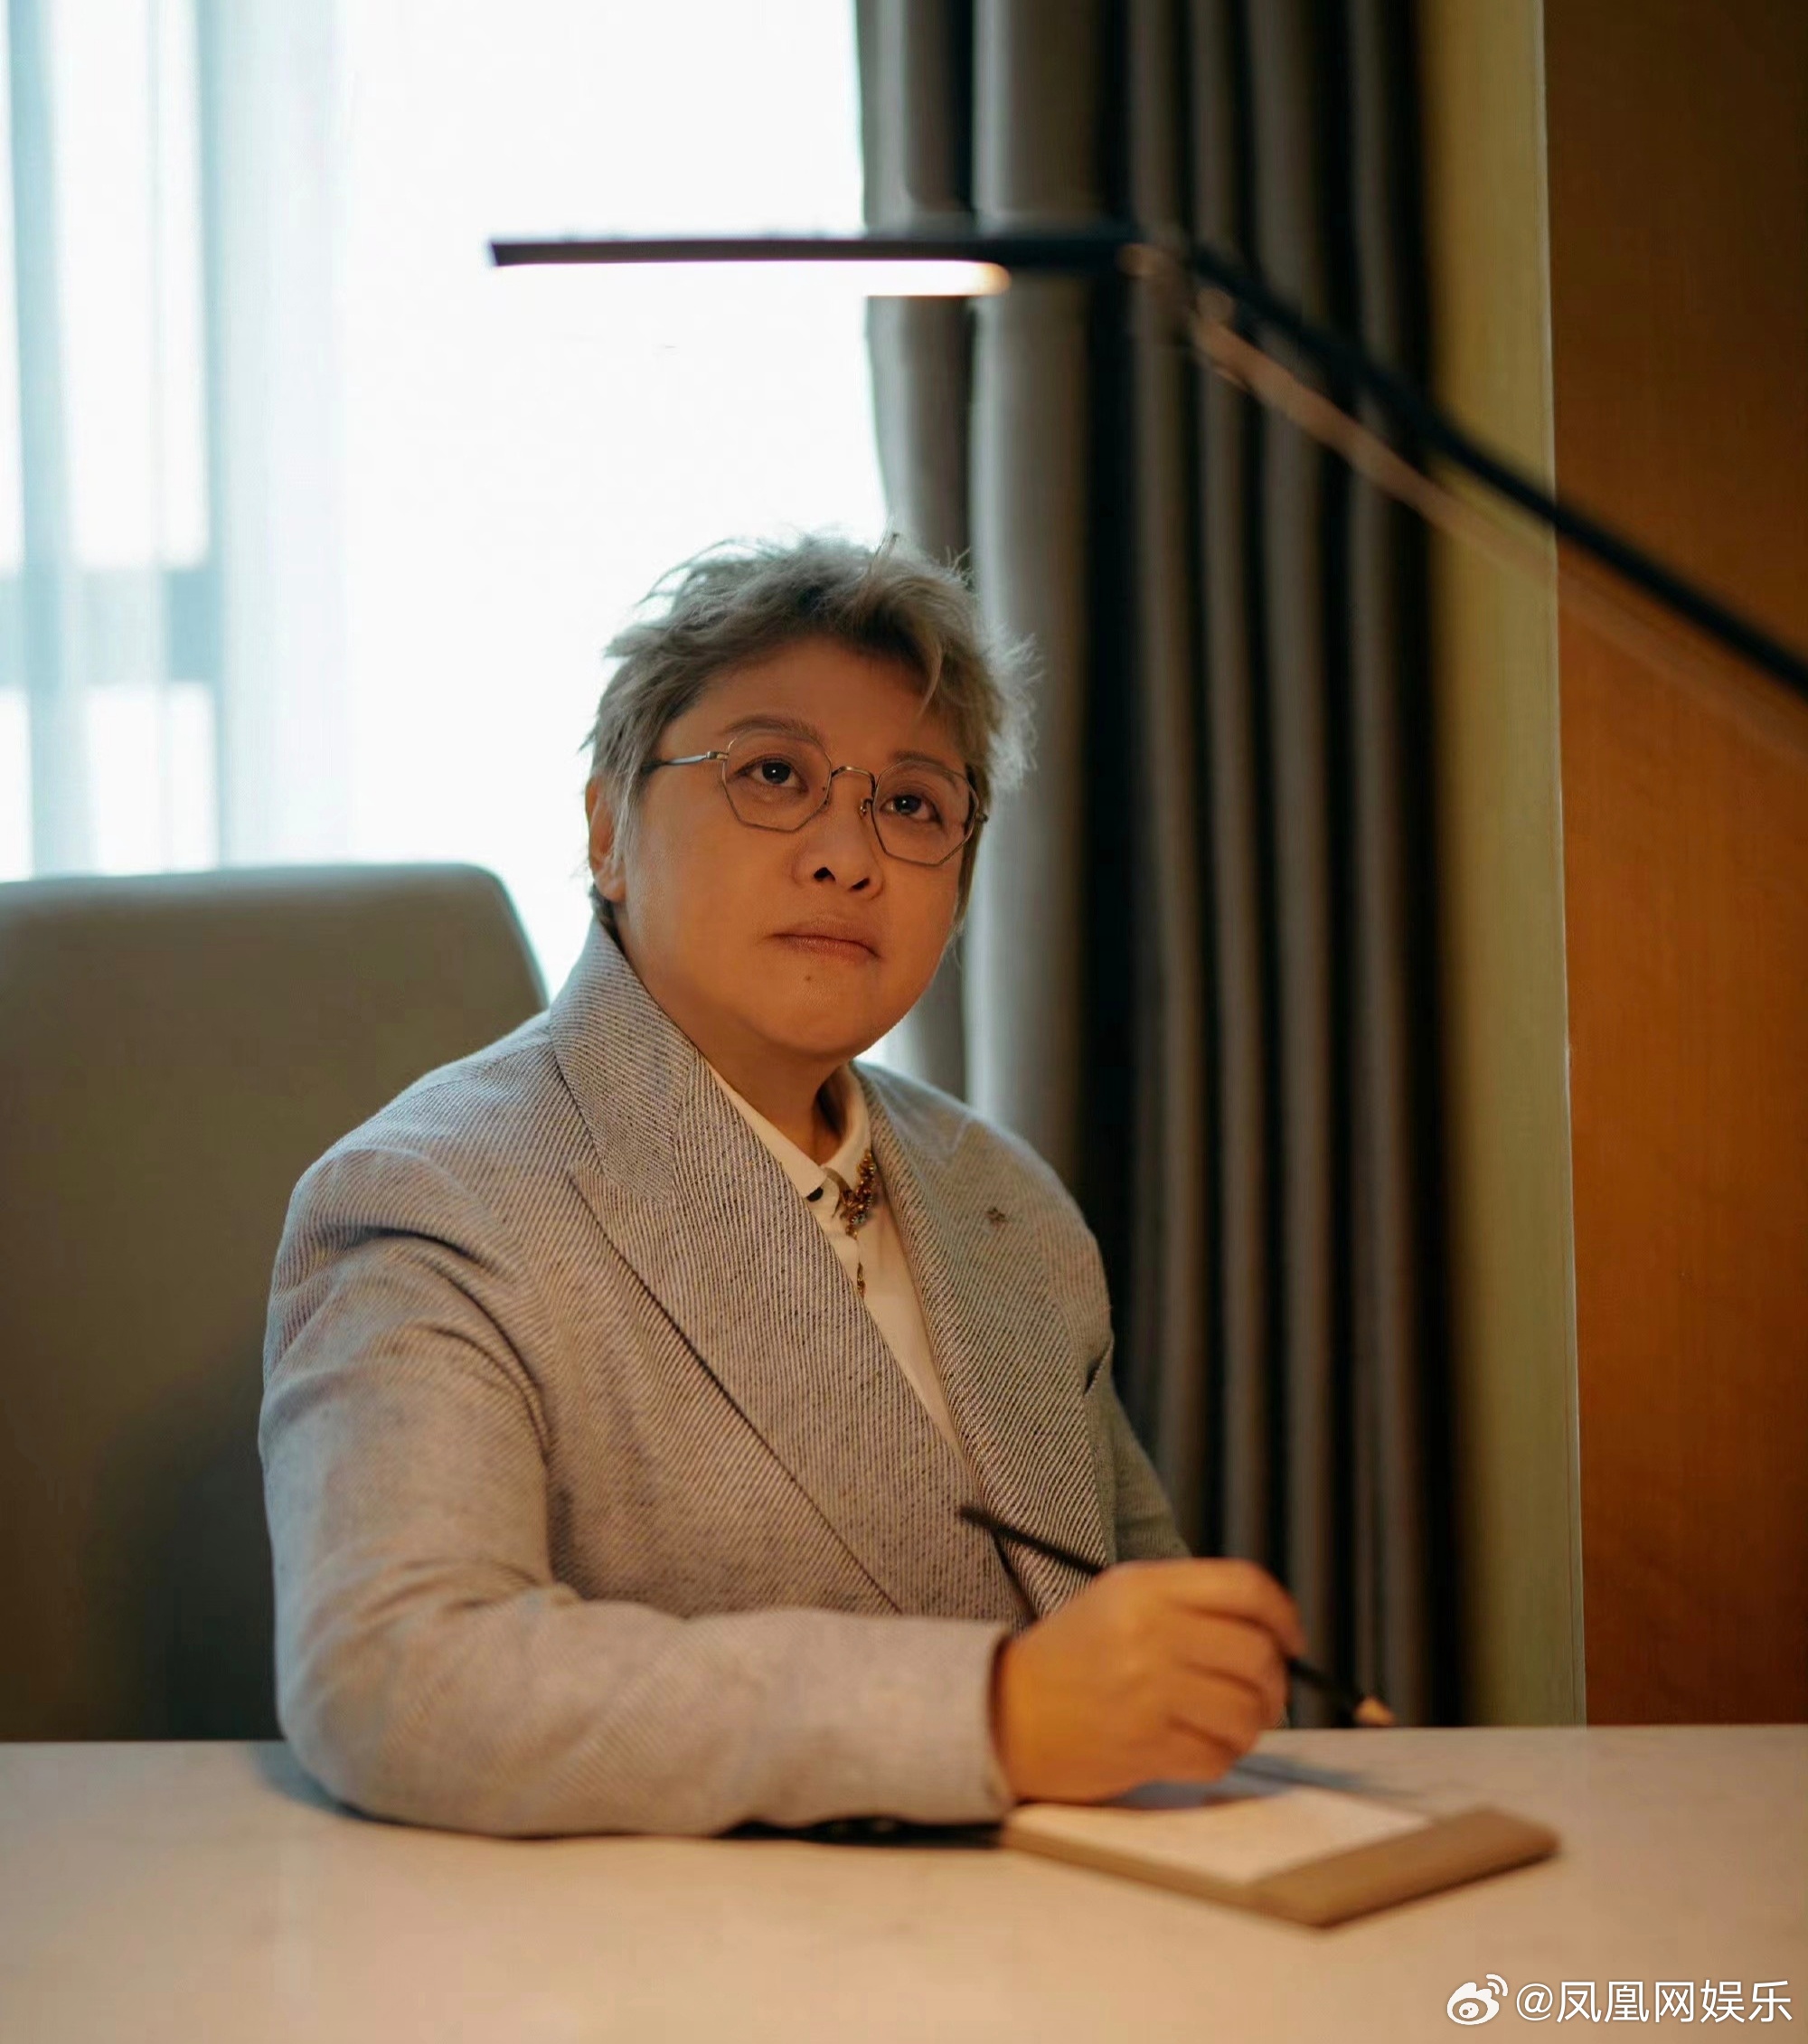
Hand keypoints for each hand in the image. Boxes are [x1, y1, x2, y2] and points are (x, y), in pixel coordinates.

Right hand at [989, 1558, 1304, 1802]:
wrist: (1005, 1712)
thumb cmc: (1074, 1656)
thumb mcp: (1123, 1599)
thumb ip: (1191, 1604)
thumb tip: (1275, 1634)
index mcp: (1145, 1587)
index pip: (1245, 1587)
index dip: (1284, 1616)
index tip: (1292, 1640)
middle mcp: (1149, 1633)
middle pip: (1257, 1654)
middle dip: (1276, 1681)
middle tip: (1264, 1693)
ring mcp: (1147, 1692)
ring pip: (1248, 1713)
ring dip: (1251, 1725)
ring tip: (1227, 1722)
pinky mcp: (1145, 1746)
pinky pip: (1220, 1756)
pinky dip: (1221, 1756)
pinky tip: (1197, 1745)